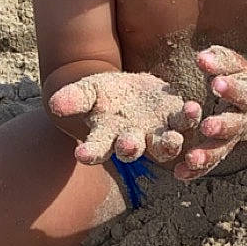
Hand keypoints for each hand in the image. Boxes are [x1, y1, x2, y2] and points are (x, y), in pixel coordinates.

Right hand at [48, 70, 201, 164]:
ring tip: (172, 140)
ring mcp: (157, 133)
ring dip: (168, 143)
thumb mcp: (87, 92)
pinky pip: (185, 122)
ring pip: (163, 145)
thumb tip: (53, 104)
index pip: (95, 149)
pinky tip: (192, 109)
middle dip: (129, 148)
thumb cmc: (104, 96)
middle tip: (128, 145)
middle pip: (131, 149)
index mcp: (107, 138)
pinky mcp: (177, 119)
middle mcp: (133, 141)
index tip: (80, 154)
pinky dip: (189, 117)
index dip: (89, 152)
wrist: (130, 91)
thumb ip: (73, 99)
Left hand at [173, 46, 246, 179]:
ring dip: (207, 154)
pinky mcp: (219, 150)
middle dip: (221, 126)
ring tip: (191, 158)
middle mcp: (241, 118)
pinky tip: (180, 174)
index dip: (230, 88)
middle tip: (207, 127)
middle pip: (233, 124)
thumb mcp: (231, 65)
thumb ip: (218, 60)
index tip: (215, 83)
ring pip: (221, 149)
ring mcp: (230, 138)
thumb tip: (201, 58)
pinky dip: (196, 170)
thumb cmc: (235, 77)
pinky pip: (208, 163)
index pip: (241, 90)